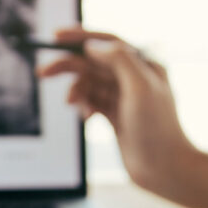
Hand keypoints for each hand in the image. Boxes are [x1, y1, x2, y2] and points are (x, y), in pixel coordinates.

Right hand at [37, 27, 207, 207]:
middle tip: (42, 73)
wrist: (165, 169)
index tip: (55, 38)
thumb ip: (119, 60)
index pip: (108, 42)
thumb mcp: (140, 88)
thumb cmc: (158, 130)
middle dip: (68, 65)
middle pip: (94, 62)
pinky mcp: (116, 115)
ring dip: (76, 90)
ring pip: (90, 83)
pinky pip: (92, 101)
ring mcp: (124, 97)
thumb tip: (92, 45)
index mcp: (144, 64)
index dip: (80, 37)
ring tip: (71, 104)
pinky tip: (86, 117)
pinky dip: (84, 105)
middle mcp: (134, 77)